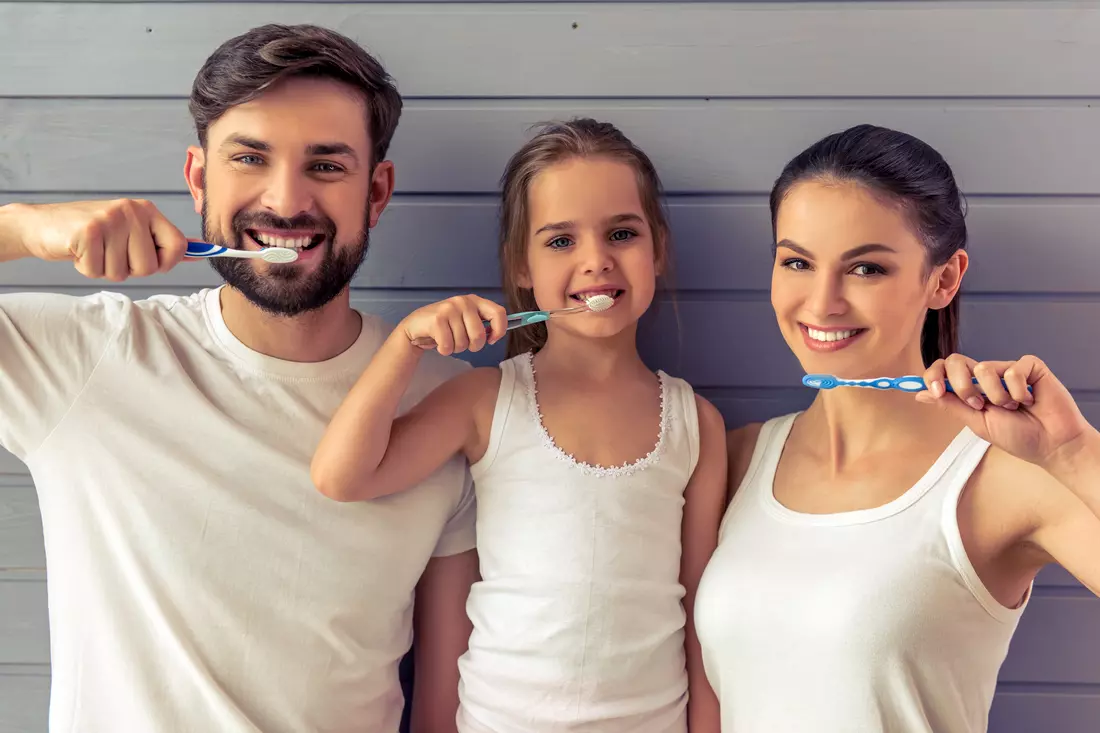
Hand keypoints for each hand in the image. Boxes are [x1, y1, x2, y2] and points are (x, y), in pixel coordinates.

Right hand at [9, 199, 188, 280]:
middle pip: (149, 267)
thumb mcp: (130, 231)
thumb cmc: (92, 234)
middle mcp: (131, 211)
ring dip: (105, 269)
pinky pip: (98, 271)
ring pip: (122, 273)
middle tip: (109, 251)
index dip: (164, 263)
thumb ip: (161, 242)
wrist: (42, 224)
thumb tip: (200, 253)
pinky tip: (79, 251)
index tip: (148, 260)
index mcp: (146, 210)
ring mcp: (109, 219)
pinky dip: (86, 268)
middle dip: (129, 269)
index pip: (178, 247)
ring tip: (94, 250)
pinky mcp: (88, 232)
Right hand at [400, 295, 507, 355]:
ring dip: (455, 348)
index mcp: (475, 301)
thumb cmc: (444, 326)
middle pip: (479, 335)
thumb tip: (495, 335)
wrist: (416, 326)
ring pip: (463, 343)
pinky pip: (448, 346)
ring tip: (447, 339)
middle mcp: (463, 302)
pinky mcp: (437, 319)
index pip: (499, 313)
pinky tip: (438, 342)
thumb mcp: (465, 320)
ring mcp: (450, 309)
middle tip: (461, 342)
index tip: (492, 340)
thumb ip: (482, 324)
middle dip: (472, 346)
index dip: (500, 330)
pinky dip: (444, 350)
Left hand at [917, 353, 1093, 468]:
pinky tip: (1030, 400)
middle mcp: (986, 376)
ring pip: (984, 367)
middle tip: (977, 405)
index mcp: (970, 389)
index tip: (934, 390)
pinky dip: (1018, 390)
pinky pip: (1013, 368)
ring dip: (996, 395)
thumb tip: (919, 394)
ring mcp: (1007, 369)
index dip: (933, 375)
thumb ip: (950, 405)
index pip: (943, 370)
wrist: (1051, 444)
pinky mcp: (1030, 367)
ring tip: (1012, 407)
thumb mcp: (977, 423)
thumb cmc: (1017, 436)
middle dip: (962, 386)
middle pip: (957, 360)